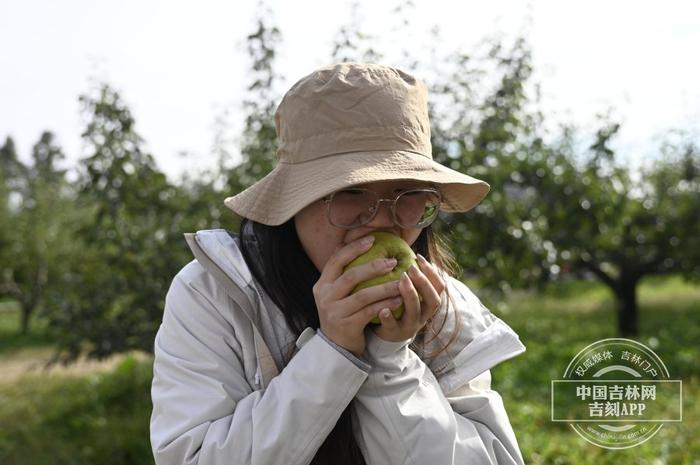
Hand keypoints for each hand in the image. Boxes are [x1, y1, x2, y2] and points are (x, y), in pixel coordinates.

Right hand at [313, 235, 403, 356]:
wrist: (336, 346)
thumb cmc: (342, 313)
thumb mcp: (336, 293)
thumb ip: (344, 274)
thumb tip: (358, 244)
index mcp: (322, 284)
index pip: (336, 260)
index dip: (353, 248)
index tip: (372, 239)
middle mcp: (325, 296)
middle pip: (350, 276)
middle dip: (373, 267)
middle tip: (392, 261)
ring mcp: (334, 312)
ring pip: (363, 295)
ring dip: (384, 287)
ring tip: (401, 281)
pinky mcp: (346, 325)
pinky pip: (370, 311)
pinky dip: (385, 304)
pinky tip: (399, 299)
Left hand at [373, 254, 445, 342]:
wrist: (386, 334)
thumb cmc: (398, 306)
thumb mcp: (409, 292)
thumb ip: (411, 276)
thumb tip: (406, 244)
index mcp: (428, 303)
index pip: (439, 287)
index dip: (432, 272)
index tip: (419, 257)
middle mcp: (423, 315)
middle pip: (433, 300)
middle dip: (423, 283)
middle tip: (411, 268)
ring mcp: (410, 326)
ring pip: (415, 313)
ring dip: (409, 295)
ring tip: (400, 280)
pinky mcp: (394, 334)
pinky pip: (393, 327)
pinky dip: (388, 317)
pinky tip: (382, 308)